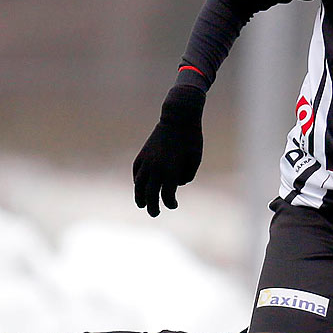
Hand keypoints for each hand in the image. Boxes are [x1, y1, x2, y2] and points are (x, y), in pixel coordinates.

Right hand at [133, 85, 205, 216]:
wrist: (178, 117)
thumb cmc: (191, 138)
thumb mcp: (195, 159)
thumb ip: (187, 175)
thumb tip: (176, 183)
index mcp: (171, 170)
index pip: (167, 195)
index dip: (170, 203)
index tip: (175, 205)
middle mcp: (156, 167)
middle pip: (150, 193)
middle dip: (152, 206)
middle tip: (154, 214)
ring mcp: (147, 160)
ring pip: (139, 183)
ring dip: (139, 196)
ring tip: (141, 204)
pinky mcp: (143, 153)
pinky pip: (136, 170)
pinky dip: (137, 179)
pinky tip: (138, 185)